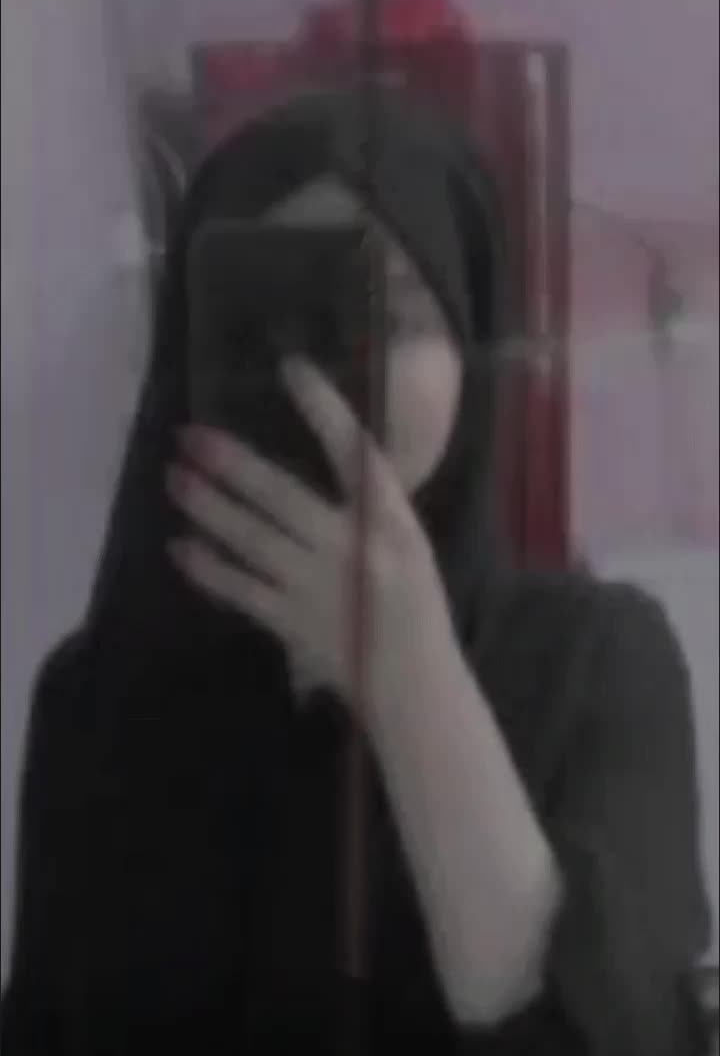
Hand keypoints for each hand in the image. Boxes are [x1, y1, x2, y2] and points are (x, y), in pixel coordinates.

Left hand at [166, 357, 453, 721]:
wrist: (416, 686)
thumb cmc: (415, 610)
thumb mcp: (410, 547)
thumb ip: (372, 509)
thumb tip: (330, 458)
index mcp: (392, 523)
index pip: (356, 452)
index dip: (323, 408)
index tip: (291, 369)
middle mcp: (354, 548)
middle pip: (281, 494)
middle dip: (231, 462)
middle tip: (190, 435)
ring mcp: (318, 588)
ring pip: (250, 538)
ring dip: (207, 506)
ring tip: (175, 478)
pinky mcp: (292, 624)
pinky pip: (240, 589)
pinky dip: (208, 568)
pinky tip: (180, 547)